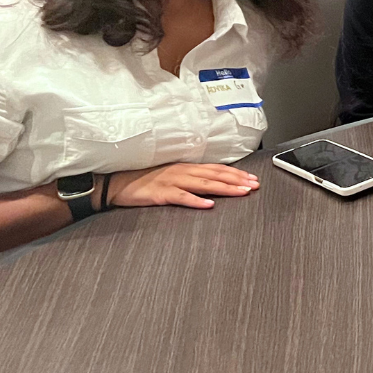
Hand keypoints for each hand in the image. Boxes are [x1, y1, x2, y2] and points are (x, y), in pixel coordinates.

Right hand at [107, 163, 259, 208]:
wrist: (117, 183)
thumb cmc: (145, 181)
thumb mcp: (172, 176)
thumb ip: (191, 178)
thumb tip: (213, 184)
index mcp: (186, 167)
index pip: (217, 169)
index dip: (236, 174)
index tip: (253, 179)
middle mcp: (182, 171)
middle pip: (216, 175)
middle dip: (238, 181)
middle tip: (255, 186)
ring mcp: (172, 181)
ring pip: (204, 184)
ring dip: (225, 188)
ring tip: (241, 192)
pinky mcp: (160, 193)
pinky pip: (181, 197)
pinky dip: (196, 201)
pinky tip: (209, 205)